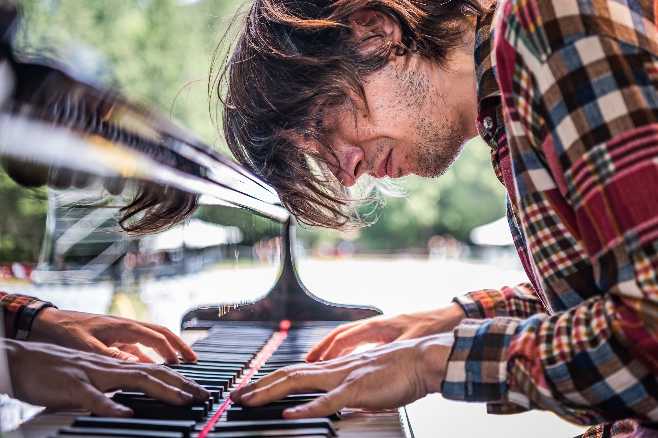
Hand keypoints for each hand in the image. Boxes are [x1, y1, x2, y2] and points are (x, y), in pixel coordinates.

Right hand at [4, 339, 208, 415]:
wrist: (23, 360)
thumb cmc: (56, 370)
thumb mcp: (92, 375)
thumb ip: (115, 380)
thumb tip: (136, 392)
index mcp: (115, 365)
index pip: (155, 369)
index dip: (179, 379)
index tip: (199, 390)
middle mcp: (110, 366)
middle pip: (153, 371)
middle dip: (181, 384)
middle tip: (203, 396)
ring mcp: (92, 374)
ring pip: (132, 379)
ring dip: (160, 389)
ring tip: (181, 400)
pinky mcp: (72, 386)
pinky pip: (93, 397)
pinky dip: (110, 404)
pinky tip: (125, 412)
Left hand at [29, 308, 196, 363]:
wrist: (49, 322)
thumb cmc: (66, 331)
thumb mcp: (87, 346)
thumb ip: (111, 355)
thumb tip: (136, 365)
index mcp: (124, 326)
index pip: (157, 336)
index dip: (173, 349)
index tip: (184, 362)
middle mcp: (127, 327)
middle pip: (161, 334)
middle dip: (179, 346)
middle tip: (193, 360)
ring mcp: (122, 333)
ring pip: (152, 341)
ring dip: (166, 352)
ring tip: (178, 365)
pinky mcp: (116, 340)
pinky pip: (139, 349)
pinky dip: (150, 357)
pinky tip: (152, 368)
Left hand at [231, 334, 453, 418]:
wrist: (422, 359)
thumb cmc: (400, 371)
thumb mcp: (367, 382)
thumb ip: (350, 392)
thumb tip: (340, 405)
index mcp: (336, 367)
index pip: (295, 372)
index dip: (270, 380)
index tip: (251, 389)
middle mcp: (334, 368)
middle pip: (287, 374)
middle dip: (259, 385)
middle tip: (236, 396)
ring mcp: (343, 377)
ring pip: (298, 382)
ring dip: (269, 392)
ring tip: (248, 401)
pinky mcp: (357, 389)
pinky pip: (327, 400)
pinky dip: (305, 407)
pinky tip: (288, 412)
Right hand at [306, 304, 463, 361]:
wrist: (449, 319)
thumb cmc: (433, 327)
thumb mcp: (412, 342)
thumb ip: (393, 352)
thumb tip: (376, 362)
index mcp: (379, 325)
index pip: (345, 336)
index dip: (328, 348)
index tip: (313, 360)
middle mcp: (376, 326)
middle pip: (342, 336)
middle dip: (323, 348)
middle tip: (308, 361)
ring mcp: (380, 330)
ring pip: (349, 339)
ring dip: (333, 350)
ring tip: (319, 362)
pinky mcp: (386, 336)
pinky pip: (360, 343)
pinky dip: (347, 351)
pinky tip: (344, 361)